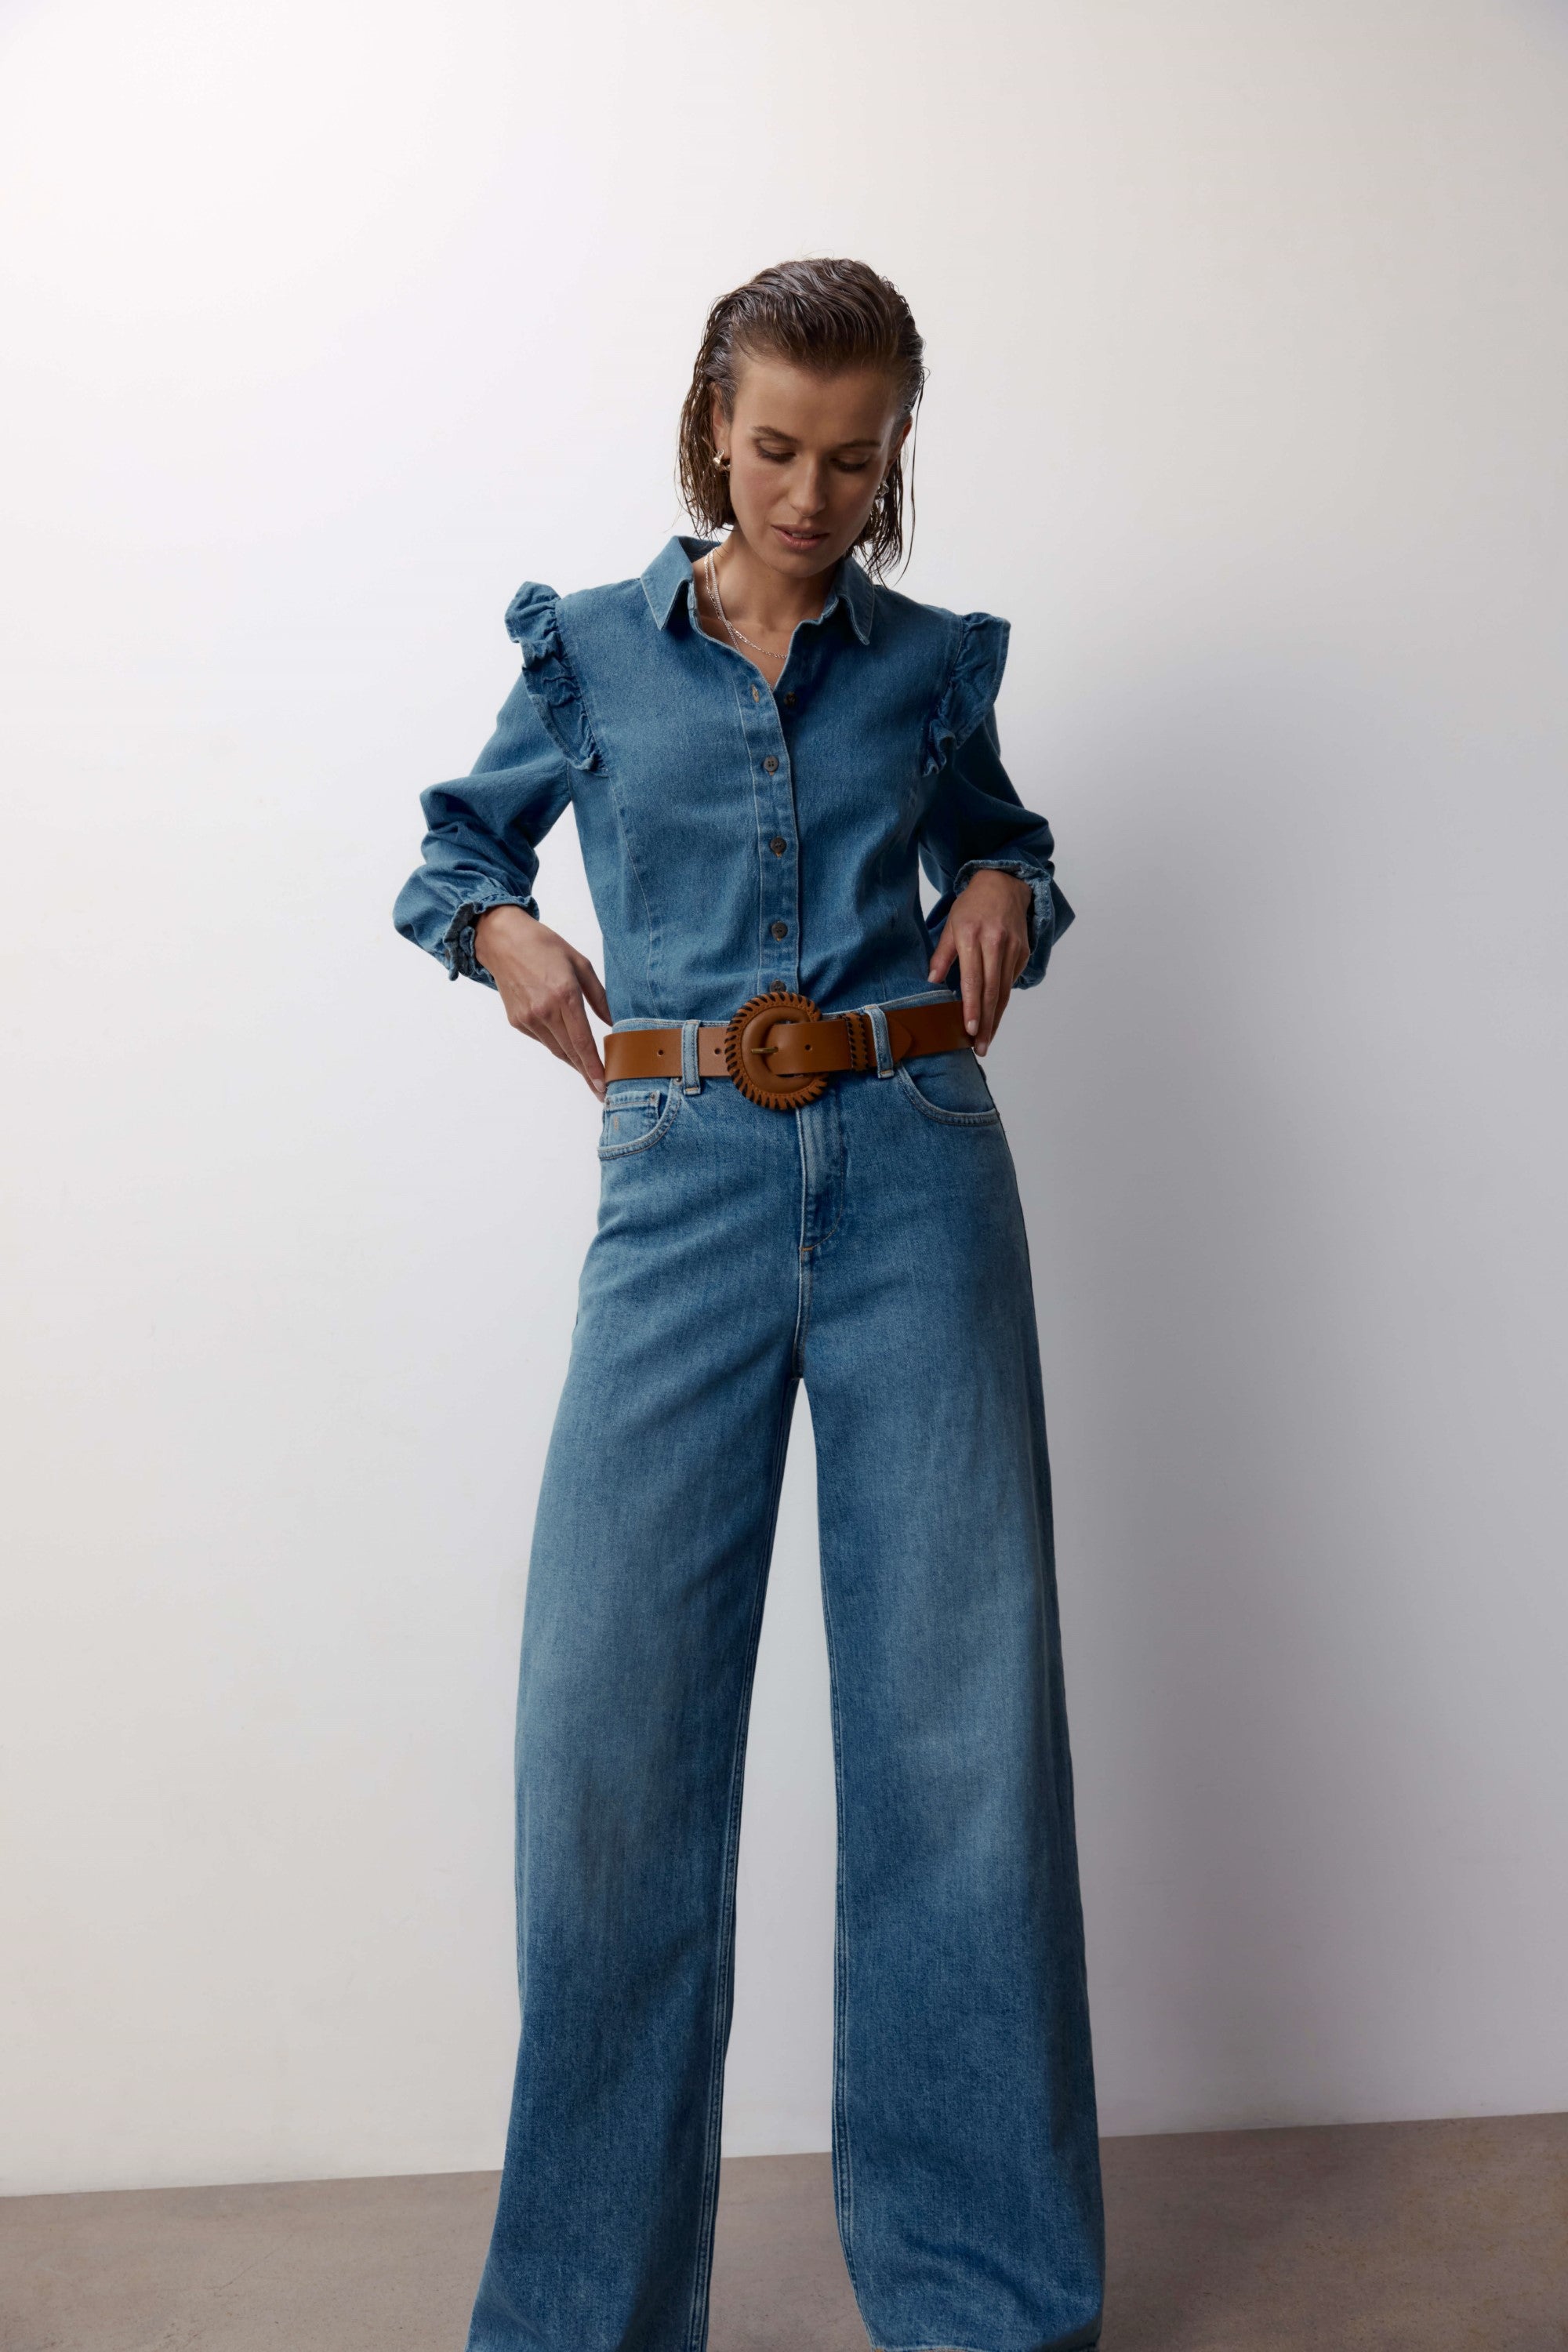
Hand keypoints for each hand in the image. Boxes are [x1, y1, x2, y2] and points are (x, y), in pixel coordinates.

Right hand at [473, 906, 611, 1098]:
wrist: (503, 941)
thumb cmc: (544, 946)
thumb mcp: (580, 963)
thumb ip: (599, 996)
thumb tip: (613, 1022)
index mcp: (564, 995)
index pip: (582, 1041)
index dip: (594, 1066)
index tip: (603, 1085)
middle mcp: (544, 1011)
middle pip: (569, 1052)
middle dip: (587, 1073)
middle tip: (600, 1091)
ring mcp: (528, 1018)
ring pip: (556, 1049)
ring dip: (573, 1063)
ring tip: (588, 1074)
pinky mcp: (517, 1021)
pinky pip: (542, 1039)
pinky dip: (557, 1045)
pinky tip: (567, 1047)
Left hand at [926, 869, 1032, 1053]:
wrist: (1004, 884)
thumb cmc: (972, 905)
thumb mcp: (951, 925)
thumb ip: (942, 955)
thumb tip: (932, 982)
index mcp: (973, 936)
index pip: (973, 980)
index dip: (971, 1007)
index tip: (969, 1029)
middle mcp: (996, 943)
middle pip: (992, 991)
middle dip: (985, 1022)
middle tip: (979, 1047)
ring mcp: (1013, 948)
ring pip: (1005, 991)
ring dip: (996, 1018)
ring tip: (986, 1040)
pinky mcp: (1023, 952)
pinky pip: (1010, 981)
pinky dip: (1002, 1000)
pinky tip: (993, 1016)